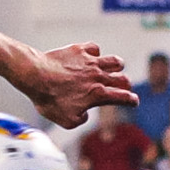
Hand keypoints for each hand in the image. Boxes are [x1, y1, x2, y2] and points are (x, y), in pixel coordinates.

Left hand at [19, 42, 136, 129]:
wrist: (35, 76)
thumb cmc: (49, 99)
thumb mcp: (67, 121)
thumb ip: (81, 120)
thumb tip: (85, 114)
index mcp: (98, 94)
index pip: (123, 97)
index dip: (131, 101)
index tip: (133, 102)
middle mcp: (98, 77)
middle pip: (123, 79)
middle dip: (126, 85)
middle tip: (123, 87)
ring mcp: (90, 62)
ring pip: (114, 61)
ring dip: (118, 67)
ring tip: (116, 68)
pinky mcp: (79, 50)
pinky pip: (94, 48)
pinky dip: (95, 53)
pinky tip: (91, 56)